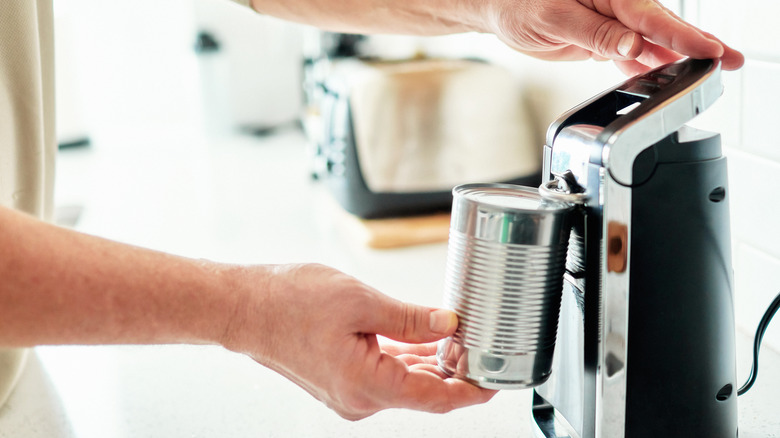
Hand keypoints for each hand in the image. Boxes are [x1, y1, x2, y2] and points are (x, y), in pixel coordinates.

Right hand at [220, 263, 495, 419]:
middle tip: (479, 344)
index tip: (494, 381)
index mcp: (367, 384)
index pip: (436, 398)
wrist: (245, 308)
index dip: (470, 391)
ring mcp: (349, 392)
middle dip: (454, 371)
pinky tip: (423, 340)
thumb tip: (447, 324)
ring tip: (456, 338)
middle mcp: (359, 398)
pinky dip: (407, 358)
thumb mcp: (361, 301)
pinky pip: (385, 373)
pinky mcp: (342, 379)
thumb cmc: (288, 303)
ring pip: (405, 381)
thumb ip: (411, 318)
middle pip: (423, 391)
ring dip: (431, 362)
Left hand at [483, 0, 743, 74]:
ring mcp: (609, 23)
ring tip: (706, 73)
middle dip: (696, 46)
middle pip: (662, 28)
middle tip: (729, 62)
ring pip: (650, 42)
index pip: (653, 18)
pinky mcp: (600, 37)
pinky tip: (663, 78)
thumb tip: (632, 46)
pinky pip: (630, 52)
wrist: (498, 8)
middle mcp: (614, 6)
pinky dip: (646, 66)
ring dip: (676, 59)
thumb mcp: (554, 18)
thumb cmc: (518, 4)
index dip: (684, 36)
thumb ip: (594, 34)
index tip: (710, 51)